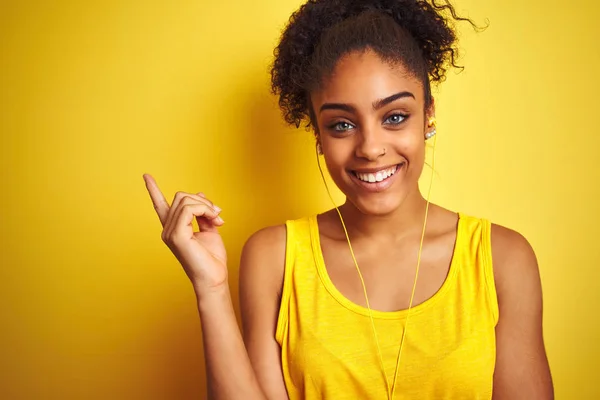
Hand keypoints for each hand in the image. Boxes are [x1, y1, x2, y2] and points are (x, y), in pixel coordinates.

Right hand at [143, 174, 227, 292]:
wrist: (214, 278)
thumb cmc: (212, 259)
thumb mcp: (210, 230)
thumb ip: (204, 213)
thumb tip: (200, 194)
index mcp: (174, 228)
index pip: (160, 205)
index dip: (153, 190)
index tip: (146, 176)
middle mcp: (168, 229)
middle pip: (181, 197)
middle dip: (203, 200)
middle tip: (218, 214)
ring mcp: (170, 232)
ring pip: (186, 201)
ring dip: (207, 206)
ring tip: (218, 219)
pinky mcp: (176, 236)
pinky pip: (190, 209)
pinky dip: (205, 210)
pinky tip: (215, 220)